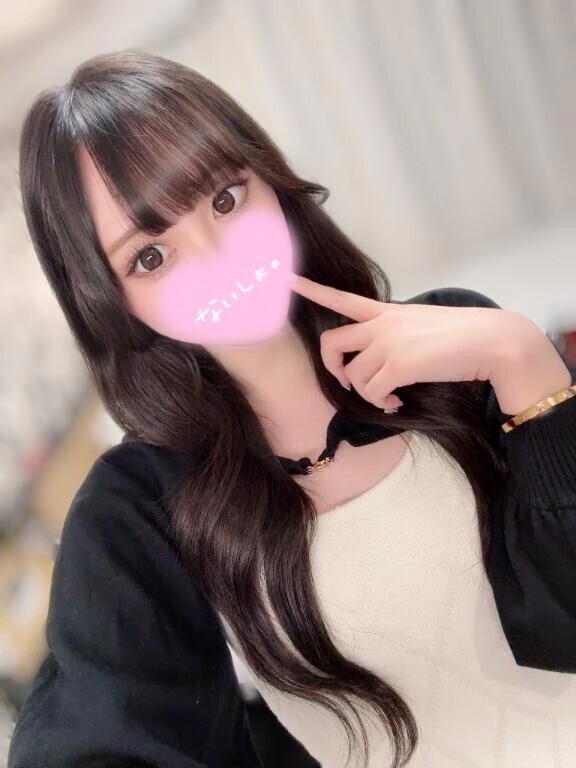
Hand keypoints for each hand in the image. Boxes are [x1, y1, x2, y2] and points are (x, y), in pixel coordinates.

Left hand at [290, 274, 509, 409]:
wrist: (490, 341)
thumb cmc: (462, 335)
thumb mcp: (421, 325)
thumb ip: (396, 334)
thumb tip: (383, 365)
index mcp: (387, 311)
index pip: (342, 298)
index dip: (312, 291)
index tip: (287, 280)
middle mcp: (381, 325)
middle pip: (332, 342)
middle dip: (332, 366)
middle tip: (348, 380)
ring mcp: (388, 344)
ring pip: (354, 376)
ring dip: (368, 393)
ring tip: (389, 398)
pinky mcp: (398, 366)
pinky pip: (373, 392)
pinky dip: (382, 403)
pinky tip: (397, 403)